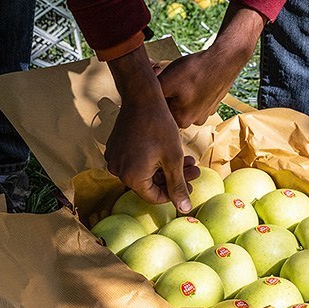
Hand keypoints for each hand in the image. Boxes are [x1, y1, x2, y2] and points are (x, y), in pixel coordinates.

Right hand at [106, 46, 196, 213]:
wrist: (141, 97)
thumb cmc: (159, 126)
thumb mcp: (173, 159)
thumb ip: (178, 187)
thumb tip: (184, 210)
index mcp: (132, 177)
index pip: (154, 197)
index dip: (174, 193)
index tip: (190, 185)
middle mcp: (118, 171)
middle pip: (150, 184)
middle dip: (173, 178)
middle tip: (194, 170)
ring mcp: (114, 159)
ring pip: (144, 172)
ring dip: (166, 168)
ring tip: (187, 160)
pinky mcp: (115, 149)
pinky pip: (135, 161)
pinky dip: (152, 160)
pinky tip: (169, 152)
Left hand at [157, 6, 265, 127]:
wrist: (225, 59)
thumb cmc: (195, 70)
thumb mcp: (165, 81)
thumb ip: (150, 93)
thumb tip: (139, 97)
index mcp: (181, 121)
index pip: (160, 113)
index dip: (155, 96)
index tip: (158, 82)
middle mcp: (194, 122)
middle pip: (172, 109)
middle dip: (167, 93)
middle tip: (168, 76)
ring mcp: (206, 114)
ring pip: (184, 103)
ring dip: (180, 92)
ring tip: (184, 77)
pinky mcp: (212, 104)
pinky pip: (196, 99)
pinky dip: (193, 89)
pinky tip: (195, 78)